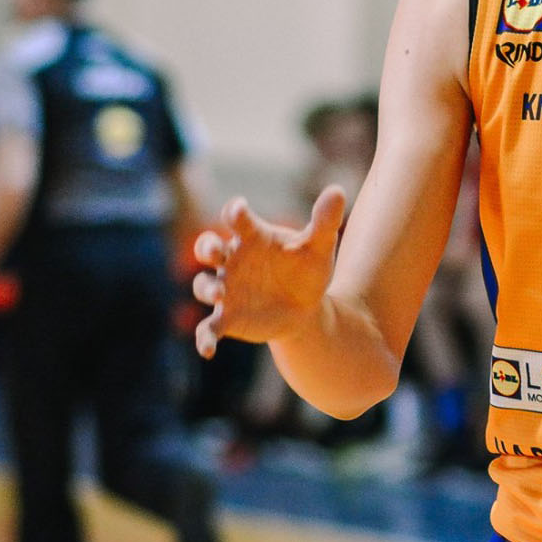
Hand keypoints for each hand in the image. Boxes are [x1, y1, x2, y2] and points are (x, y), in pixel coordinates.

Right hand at [191, 186, 346, 358]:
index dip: (234, 212)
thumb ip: (324, 221)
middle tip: (213, 251)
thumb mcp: (319, 246)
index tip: (238, 211)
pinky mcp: (227, 317)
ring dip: (206, 288)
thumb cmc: (307, 269)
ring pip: (204, 285)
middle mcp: (232, 261)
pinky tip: (207, 351)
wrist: (306, 308)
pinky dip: (204, 338)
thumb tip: (337, 190)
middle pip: (207, 247)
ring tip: (219, 294)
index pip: (237, 219)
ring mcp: (226, 289)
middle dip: (205, 247)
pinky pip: (208, 328)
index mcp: (252, 238)